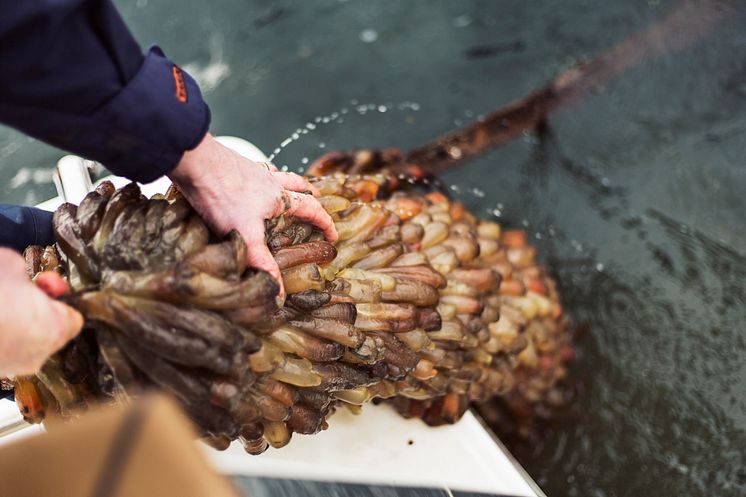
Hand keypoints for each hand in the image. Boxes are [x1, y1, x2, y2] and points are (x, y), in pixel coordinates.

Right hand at [0, 248, 82, 375]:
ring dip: (14, 324)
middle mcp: (37, 354)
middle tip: (14, 292)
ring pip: (26, 342)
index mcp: (53, 328)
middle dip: (35, 310)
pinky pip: (6, 350)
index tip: (43, 285)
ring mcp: (13, 367)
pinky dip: (0, 336)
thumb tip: (20, 277)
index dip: (59, 298)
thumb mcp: (7, 265)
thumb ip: (23, 273)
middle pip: (50, 330)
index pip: (75, 317)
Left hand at [169, 133, 337, 298]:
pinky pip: (253, 168)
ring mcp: (250, 171)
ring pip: (277, 173)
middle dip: (310, 193)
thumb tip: (280, 293)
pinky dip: (259, 173)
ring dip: (286, 180)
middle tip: (317, 197)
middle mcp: (269, 181)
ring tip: (288, 185)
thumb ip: (263, 263)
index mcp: (278, 197)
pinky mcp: (232, 165)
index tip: (332, 236)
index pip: (311, 209)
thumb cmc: (222, 194)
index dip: (324, 223)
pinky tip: (250, 178)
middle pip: (298, 184)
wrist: (194, 162)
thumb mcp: (246, 235)